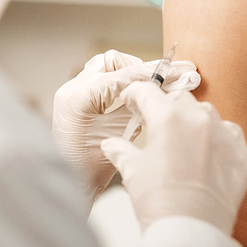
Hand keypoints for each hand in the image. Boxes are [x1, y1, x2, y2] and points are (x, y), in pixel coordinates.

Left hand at [52, 50, 198, 197]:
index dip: (154, 73)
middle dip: (141, 68)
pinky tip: (137, 91)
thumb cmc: (90, 169)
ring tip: (151, 85)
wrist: (68, 185)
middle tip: (166, 79)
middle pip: (113, 61)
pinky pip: (101, 77)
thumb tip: (163, 89)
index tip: (177, 73)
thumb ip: (139, 108)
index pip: (123, 75)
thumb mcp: (119, 135)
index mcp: (78, 98)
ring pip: (107, 65)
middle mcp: (72, 88)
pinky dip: (120, 80)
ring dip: (129, 72)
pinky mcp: (76, 96)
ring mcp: (71, 91)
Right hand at [101, 83, 246, 235]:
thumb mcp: (132, 173)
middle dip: (165, 107)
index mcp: (168, 118)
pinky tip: (206, 152)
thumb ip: (121, 151)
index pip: (148, 92)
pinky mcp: (240, 150)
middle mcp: (198, 118)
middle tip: (155, 124)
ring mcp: (223, 133)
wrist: (190, 232)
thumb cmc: (158, 202)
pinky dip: (217, 136)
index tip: (131, 102)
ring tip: (182, 140)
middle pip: (178, 99)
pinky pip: (229, 131)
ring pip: (206, 112)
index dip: (135, 95)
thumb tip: (110, 144)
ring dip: (192, 120)